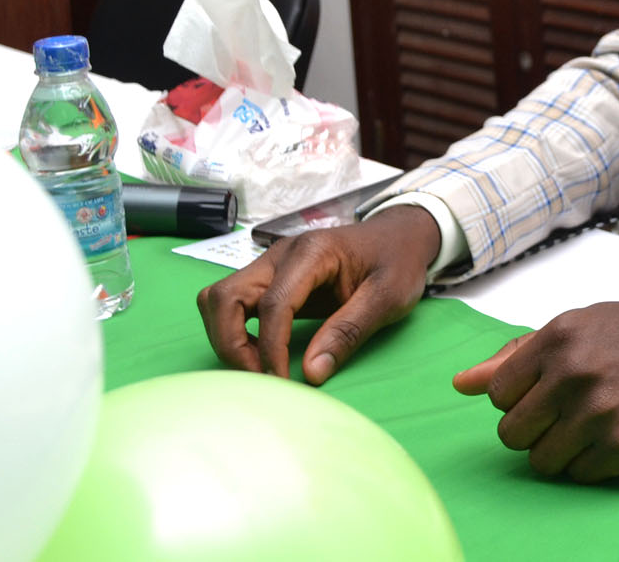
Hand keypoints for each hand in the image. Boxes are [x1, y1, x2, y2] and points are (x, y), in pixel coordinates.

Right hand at [196, 204, 438, 384]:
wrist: (400, 237)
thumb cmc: (397, 262)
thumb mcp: (388, 297)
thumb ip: (348, 332)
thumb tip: (311, 373)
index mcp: (312, 253)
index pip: (273, 304)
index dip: (271, 349)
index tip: (282, 382)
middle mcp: (281, 254)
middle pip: (224, 296)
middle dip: (231, 343)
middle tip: (261, 377)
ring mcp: (270, 264)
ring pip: (219, 298)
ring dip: (227, 337)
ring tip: (259, 367)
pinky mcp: (270, 278)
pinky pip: (234, 303)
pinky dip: (235, 331)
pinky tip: (262, 353)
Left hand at [453, 300, 618, 482]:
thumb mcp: (585, 325)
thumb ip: (520, 354)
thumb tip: (461, 383)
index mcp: (558, 335)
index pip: (498, 393)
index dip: (524, 399)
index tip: (552, 394)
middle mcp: (573, 371)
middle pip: (512, 432)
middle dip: (539, 430)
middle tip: (576, 415)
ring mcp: (598, 411)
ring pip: (542, 461)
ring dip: (565, 452)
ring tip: (599, 428)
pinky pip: (580, 475)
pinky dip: (596, 465)